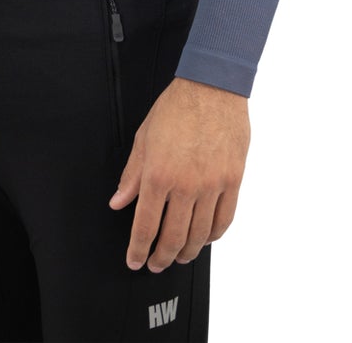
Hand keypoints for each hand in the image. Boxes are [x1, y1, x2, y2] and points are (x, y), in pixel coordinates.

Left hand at [108, 75, 248, 270]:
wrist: (212, 87)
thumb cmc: (176, 107)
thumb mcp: (144, 138)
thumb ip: (131, 175)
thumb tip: (118, 202)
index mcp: (159, 174)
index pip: (146, 226)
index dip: (138, 249)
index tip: (135, 260)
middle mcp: (186, 185)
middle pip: (173, 238)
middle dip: (161, 257)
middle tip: (155, 264)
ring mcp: (212, 185)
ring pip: (200, 235)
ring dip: (187, 252)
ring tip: (179, 256)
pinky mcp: (233, 181)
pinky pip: (224, 220)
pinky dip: (214, 236)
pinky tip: (205, 238)